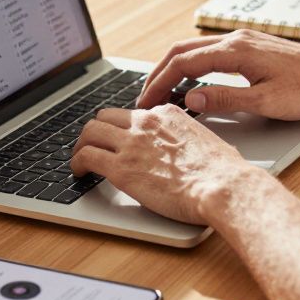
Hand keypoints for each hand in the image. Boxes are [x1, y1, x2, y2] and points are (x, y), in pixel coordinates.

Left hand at [70, 105, 255, 224]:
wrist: (222, 186)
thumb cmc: (222, 171)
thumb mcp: (204, 140)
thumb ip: (187, 139)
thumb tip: (186, 151)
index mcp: (166, 114)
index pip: (132, 113)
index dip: (122, 127)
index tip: (119, 138)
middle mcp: (146, 123)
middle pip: (105, 117)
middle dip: (96, 131)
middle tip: (92, 145)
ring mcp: (131, 143)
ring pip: (90, 132)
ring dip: (81, 145)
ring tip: (80, 159)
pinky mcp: (121, 168)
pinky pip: (86, 156)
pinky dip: (77, 163)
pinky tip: (79, 172)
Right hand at [135, 29, 299, 119]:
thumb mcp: (265, 102)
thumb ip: (224, 99)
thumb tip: (189, 99)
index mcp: (235, 50)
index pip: (183, 63)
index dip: (159, 83)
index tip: (145, 103)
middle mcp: (236, 39)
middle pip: (182, 50)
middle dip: (159, 74)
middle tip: (145, 99)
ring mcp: (244, 39)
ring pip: (196, 49)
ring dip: (175, 68)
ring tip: (162, 92)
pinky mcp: (252, 45)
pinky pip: (211, 51)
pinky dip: (193, 65)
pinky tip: (192, 82)